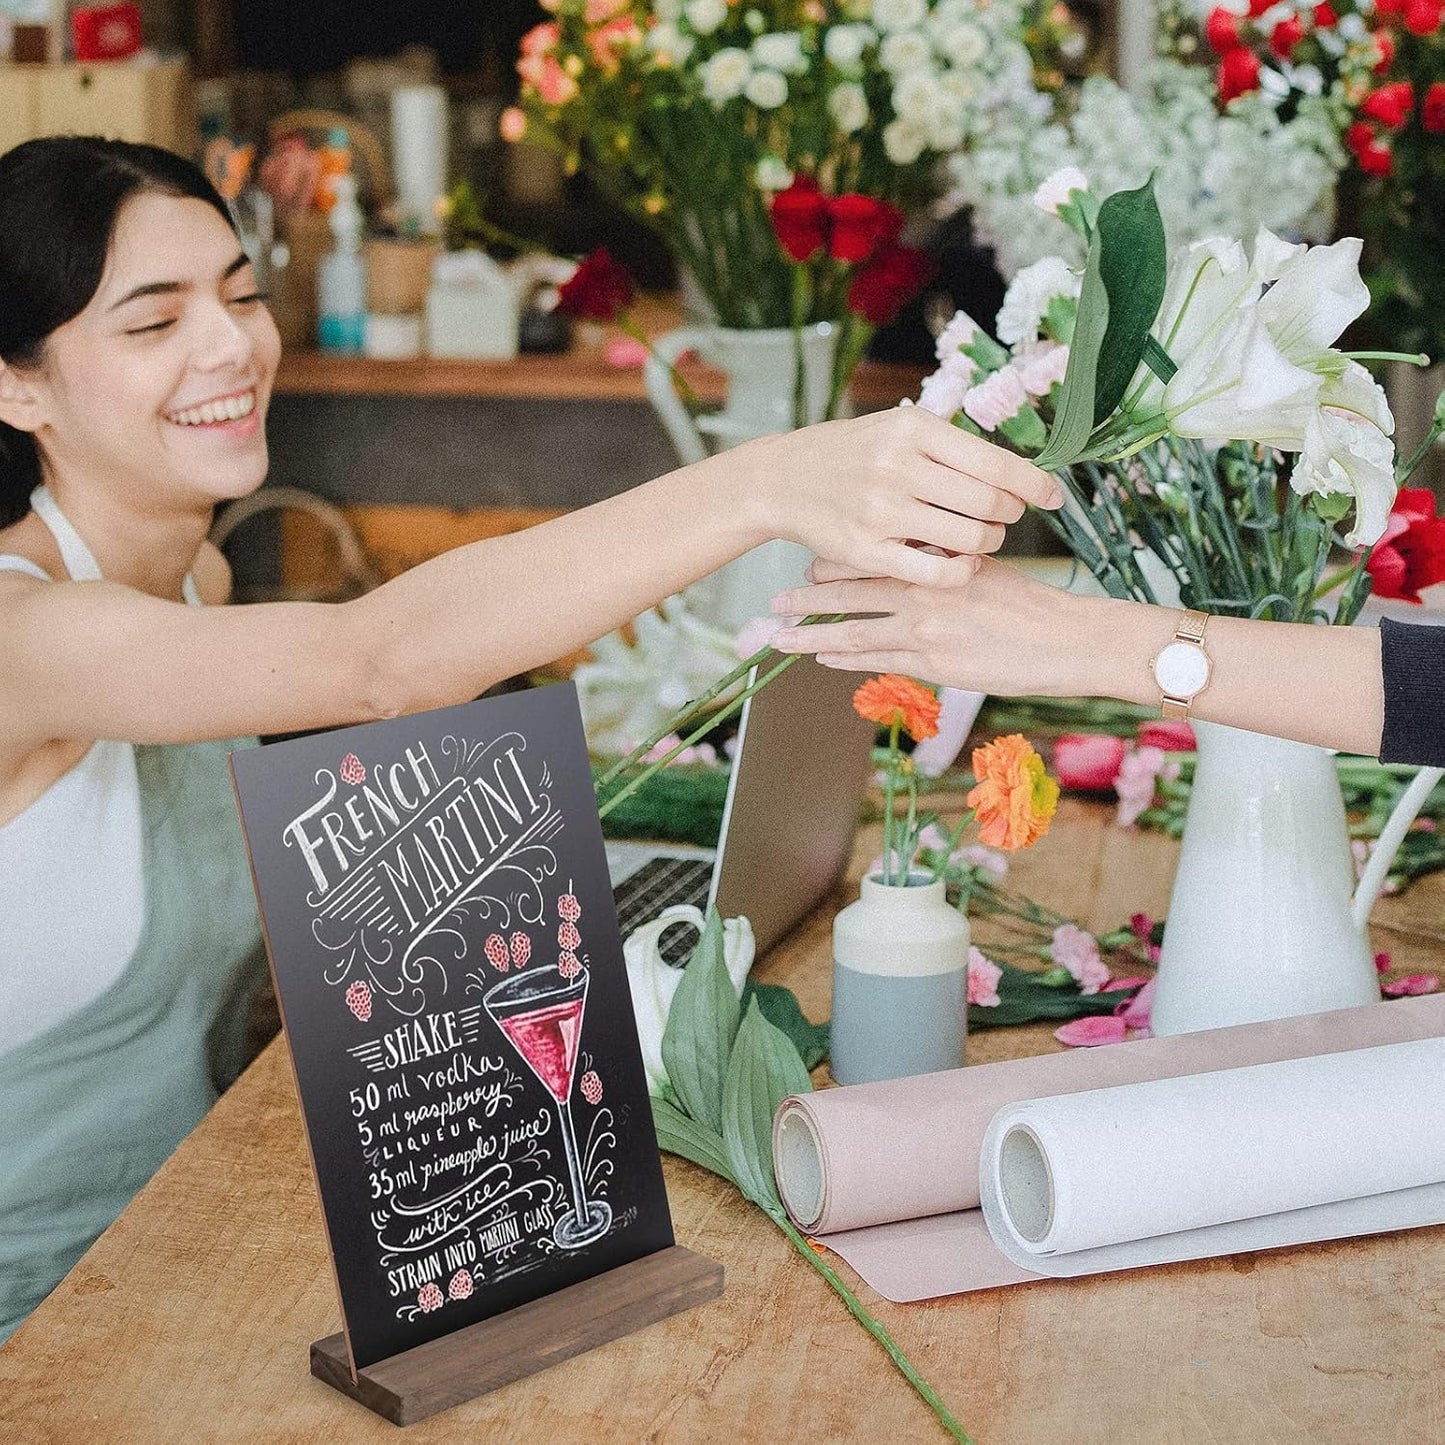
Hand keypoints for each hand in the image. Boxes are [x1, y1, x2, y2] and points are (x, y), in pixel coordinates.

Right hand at [740, 407, 1062, 587]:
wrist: (782, 480)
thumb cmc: (851, 453)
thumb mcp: (897, 428)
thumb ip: (950, 446)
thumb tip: (1016, 471)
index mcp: (913, 429)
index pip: (995, 462)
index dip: (1034, 483)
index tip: (1053, 496)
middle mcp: (899, 467)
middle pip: (989, 502)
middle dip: (1009, 514)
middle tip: (1005, 518)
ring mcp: (882, 511)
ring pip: (970, 538)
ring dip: (988, 543)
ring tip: (981, 538)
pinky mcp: (867, 550)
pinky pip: (937, 571)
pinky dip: (962, 571)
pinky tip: (962, 565)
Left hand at [768, 555, 1105, 697]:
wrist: (1068, 641)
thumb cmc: (1032, 605)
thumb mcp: (986, 568)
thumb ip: (944, 562)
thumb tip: (912, 551)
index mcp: (938, 561)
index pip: (874, 554)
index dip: (837, 560)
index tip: (811, 561)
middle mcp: (926, 591)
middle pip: (852, 592)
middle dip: (810, 598)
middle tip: (777, 599)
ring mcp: (926, 629)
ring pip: (855, 630)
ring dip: (812, 632)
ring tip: (781, 635)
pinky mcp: (934, 664)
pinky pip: (878, 660)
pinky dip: (845, 657)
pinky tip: (823, 655)